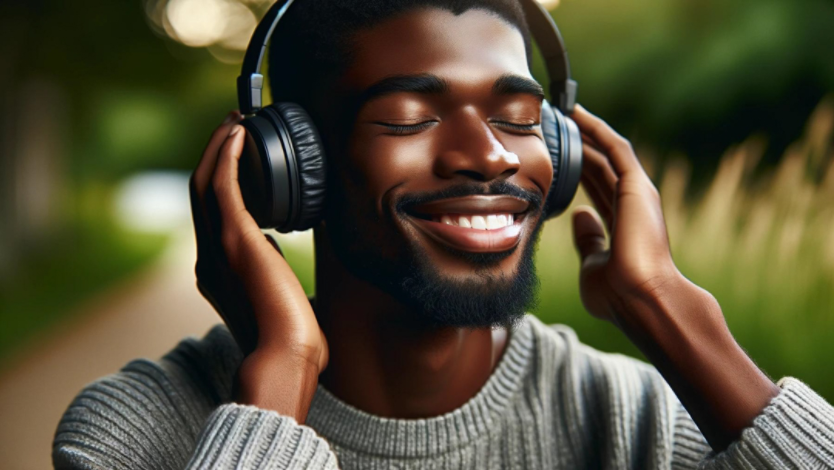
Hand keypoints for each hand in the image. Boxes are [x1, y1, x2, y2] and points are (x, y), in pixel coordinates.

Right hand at [189, 112, 327, 418]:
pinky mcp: (234, 239)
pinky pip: (223, 186)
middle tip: (232, 126)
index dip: (216, 182)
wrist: (285, 353)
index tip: (233, 157)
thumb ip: (263, 272)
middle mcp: (206, 256)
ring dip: (220, 148)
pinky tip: (241, 135)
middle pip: (198, 192)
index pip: (207, 216)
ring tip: (236, 122)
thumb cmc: (289, 336)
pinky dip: (230, 157)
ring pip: (204, 183)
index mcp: (213, 271)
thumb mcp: (268, 295)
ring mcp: (216, 247)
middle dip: (214, 155)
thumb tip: (270, 255)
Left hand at [568, 105, 682, 325]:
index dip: (575, 170)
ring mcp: (636, 193)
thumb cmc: (618, 295)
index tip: (555, 157)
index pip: (595, 188)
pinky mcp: (637, 185)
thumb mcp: (592, 265)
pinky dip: (597, 129)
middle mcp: (630, 205)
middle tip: (552, 124)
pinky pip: (615, 148)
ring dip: (585, 131)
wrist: (642, 300)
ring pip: (606, 152)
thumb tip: (579, 216)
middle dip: (577, 145)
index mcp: (621, 224)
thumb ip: (587, 240)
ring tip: (560, 111)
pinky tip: (577, 114)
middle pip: (599, 166)